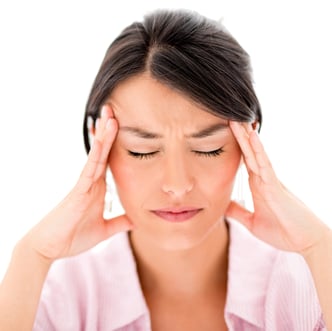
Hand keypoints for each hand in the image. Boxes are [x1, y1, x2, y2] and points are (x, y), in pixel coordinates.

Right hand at [23, 105, 132, 261]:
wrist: (50, 248)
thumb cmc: (74, 236)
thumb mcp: (105, 229)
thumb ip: (120, 222)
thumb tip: (138, 220)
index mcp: (98, 188)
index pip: (109, 161)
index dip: (116, 144)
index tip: (122, 126)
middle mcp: (91, 182)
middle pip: (104, 152)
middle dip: (109, 131)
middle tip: (115, 110)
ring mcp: (84, 184)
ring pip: (97, 155)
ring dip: (104, 135)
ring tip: (110, 115)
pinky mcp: (78, 192)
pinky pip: (89, 169)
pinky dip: (96, 154)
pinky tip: (101, 139)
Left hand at [226, 121, 329, 255]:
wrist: (305, 242)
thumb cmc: (282, 232)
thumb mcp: (252, 222)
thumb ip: (238, 212)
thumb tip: (223, 205)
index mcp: (257, 185)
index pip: (243, 161)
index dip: (235, 146)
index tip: (225, 132)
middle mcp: (263, 178)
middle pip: (248, 152)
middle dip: (239, 136)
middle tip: (228, 118)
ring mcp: (269, 180)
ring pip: (255, 153)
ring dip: (246, 137)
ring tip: (236, 119)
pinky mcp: (275, 186)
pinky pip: (265, 164)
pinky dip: (258, 150)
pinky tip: (252, 136)